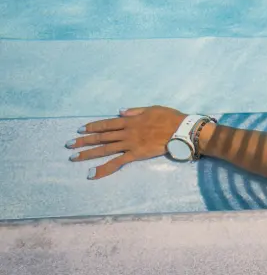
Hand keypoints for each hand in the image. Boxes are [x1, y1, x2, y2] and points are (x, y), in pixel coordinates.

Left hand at [67, 106, 185, 178]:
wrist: (180, 129)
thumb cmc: (169, 117)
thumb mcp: (152, 108)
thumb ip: (135, 111)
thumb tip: (120, 112)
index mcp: (130, 120)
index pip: (107, 124)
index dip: (93, 127)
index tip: (80, 129)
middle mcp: (126, 132)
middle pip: (101, 137)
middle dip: (84, 141)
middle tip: (69, 145)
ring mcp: (129, 144)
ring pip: (105, 149)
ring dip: (88, 154)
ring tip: (74, 158)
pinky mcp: (135, 154)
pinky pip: (116, 163)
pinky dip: (103, 169)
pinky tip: (92, 174)